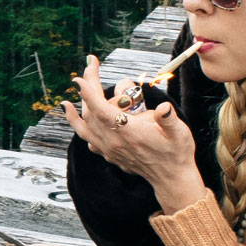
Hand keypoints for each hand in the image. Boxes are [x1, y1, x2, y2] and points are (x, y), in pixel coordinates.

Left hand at [59, 55, 203, 209]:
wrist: (172, 178)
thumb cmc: (176, 152)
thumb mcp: (179, 133)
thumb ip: (168, 119)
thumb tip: (163, 108)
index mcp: (129, 133)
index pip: (102, 110)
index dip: (89, 93)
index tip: (80, 77)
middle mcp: (114, 141)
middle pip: (91, 112)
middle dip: (88, 88)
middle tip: (90, 66)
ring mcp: (110, 149)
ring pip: (85, 127)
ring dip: (75, 111)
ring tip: (66, 100)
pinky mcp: (110, 154)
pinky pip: (88, 138)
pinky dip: (79, 126)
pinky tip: (74, 118)